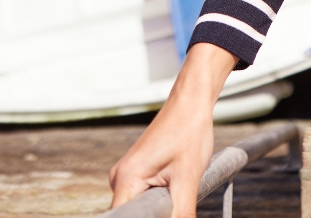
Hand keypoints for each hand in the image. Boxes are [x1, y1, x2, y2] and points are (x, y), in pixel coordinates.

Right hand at [109, 44, 237, 217]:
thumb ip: (181, 213)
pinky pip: (144, 195)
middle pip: (133, 213)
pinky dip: (160, 197)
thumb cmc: (189, 132)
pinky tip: (176, 184)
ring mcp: (127, 175)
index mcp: (125, 179)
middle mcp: (119, 178)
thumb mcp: (188, 180)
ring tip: (177, 186)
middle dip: (155, 213)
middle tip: (176, 194)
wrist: (191, 103)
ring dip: (159, 206)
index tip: (162, 211)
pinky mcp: (138, 173)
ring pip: (140, 206)